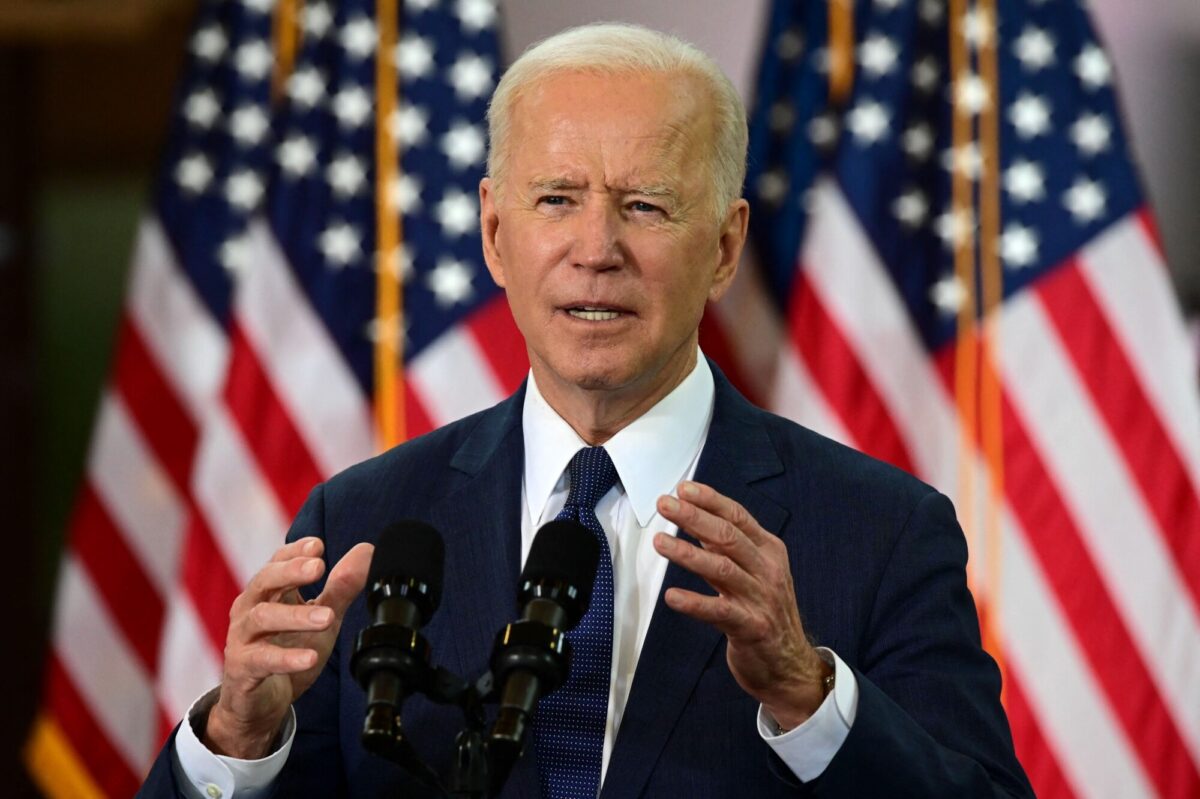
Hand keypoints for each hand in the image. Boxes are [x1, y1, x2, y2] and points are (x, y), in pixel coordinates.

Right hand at [205, 537, 372, 758]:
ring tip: (327, 617)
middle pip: (264, 581)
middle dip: (290, 571)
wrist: (259, 703)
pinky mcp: (242, 668)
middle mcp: (250, 609)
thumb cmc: (287, 650)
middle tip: (319, 567)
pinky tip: (310, 658)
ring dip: (296, 615)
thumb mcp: (321, 619)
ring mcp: (242, 638)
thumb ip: (341, 587)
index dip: (295, 551)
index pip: (277, 562)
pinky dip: (286, 658)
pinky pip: (262, 660)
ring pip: (262, 618)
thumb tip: (367, 552)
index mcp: (268, 593)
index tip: (318, 545)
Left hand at [654, 481, 830, 728]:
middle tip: (665, 505)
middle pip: (728, 537)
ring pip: (722, 569)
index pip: (738, 517)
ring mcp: (761, 599)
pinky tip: (672, 597)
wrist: (790, 665)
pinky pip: (719, 611)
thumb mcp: (754, 574)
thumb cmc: (766, 614)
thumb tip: (696, 521)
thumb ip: (728, 550)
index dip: (710, 501)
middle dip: (694, 517)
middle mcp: (767, 571)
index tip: (683, 489)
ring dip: (688, 554)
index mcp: (769, 551)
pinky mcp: (751, 628)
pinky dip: (694, 602)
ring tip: (660, 542)